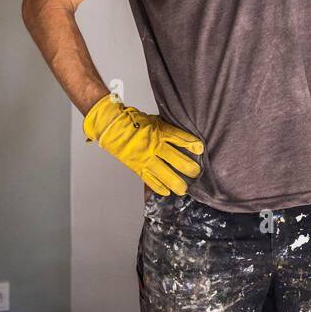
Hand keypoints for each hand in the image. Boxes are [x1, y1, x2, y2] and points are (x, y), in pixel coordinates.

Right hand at [83, 93, 203, 195]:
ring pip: (163, 173)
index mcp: (158, 131)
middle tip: (196, 173)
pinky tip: (167, 192)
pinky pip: (149, 179)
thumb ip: (166, 129)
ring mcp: (144, 158)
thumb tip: (181, 137)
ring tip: (184, 189)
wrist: (111, 125)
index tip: (200, 149)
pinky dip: (158, 187)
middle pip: (175, 158)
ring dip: (175, 182)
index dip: (191, 143)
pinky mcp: (136, 167)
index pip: (179, 138)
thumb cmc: (132, 120)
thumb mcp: (153, 119)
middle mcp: (153, 146)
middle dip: (188, 167)